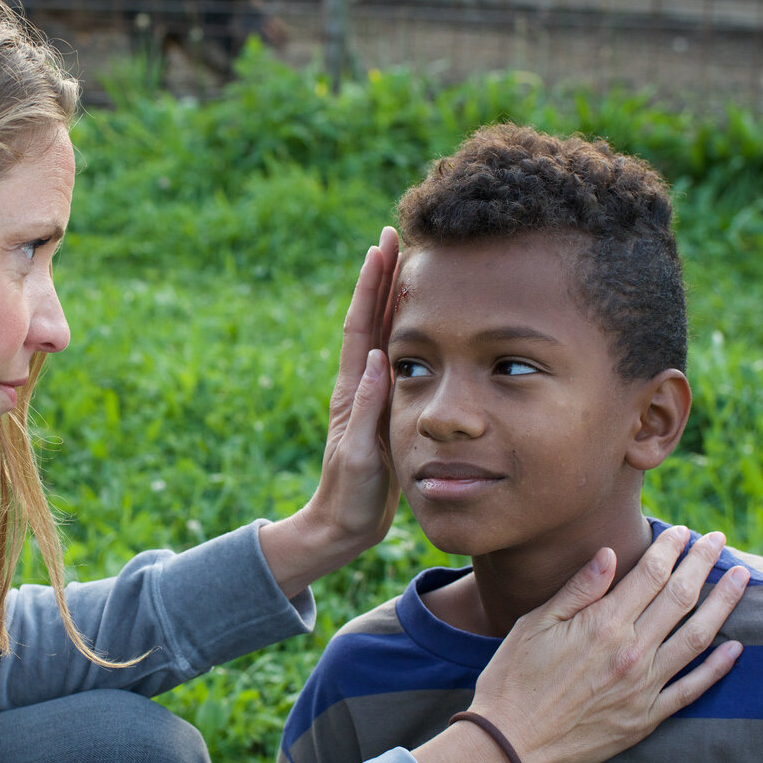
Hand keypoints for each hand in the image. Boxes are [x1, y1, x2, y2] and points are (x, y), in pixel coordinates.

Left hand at [258, 227, 401, 597]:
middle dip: (382, 278)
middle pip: (372, 320)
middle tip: (395, 236)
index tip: (382, 247)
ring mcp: (370, 397)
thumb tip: (379, 361)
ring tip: (409, 264)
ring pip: (386, 335)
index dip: (371, 287)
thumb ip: (368, 412)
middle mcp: (359, 386)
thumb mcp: (360, 457)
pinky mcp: (384, 410)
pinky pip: (399, 360)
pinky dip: (408, 333)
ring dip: (395, 299)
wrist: (341, 527)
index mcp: (352, 392)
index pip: (362, 327)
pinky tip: (420, 323)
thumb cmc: (349, 497)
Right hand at [413, 527, 749, 762]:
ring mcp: (644, 687)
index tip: (681, 531)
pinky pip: (693, 688)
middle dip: (703, 563)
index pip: (650, 575)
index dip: (669, 548)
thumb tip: (610, 553)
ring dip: (724, 604)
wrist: (511, 745)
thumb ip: (578, 590)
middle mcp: (632, 653)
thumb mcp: (535, 625)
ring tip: (742, 578)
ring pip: (698, 637)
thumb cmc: (513, 679)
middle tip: (718, 540)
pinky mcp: (647, 718)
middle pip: (681, 598)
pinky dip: (718, 667)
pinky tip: (735, 648)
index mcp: (603, 625)